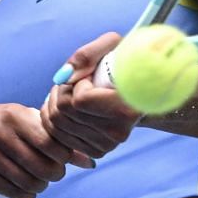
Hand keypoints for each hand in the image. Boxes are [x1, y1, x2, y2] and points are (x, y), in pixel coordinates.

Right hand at [0, 104, 94, 197]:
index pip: (52, 141)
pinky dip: (25, 197)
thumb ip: (51, 136)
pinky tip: (24, 193)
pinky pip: (14, 193)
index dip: (63, 157)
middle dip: (53, 175)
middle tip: (50, 175)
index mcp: (12, 114)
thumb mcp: (18, 124)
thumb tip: (90, 160)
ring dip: (39, 188)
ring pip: (31, 183)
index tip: (60, 159)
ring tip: (37, 183)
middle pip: (44, 166)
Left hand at [40, 31, 143, 161]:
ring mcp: (107, 145)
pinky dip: (56, 118)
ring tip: (72, 92)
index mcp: (126, 109)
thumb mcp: (112, 46)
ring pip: (56, 125)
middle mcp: (117, 133)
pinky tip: (70, 108)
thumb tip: (62, 77)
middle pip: (63, 113)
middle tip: (75, 82)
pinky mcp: (96, 151)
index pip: (79, 100)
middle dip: (62, 92)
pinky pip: (59, 137)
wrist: (141, 91)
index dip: (78, 84)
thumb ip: (85, 55)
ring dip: (57, 103)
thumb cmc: (127, 64)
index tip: (91, 77)